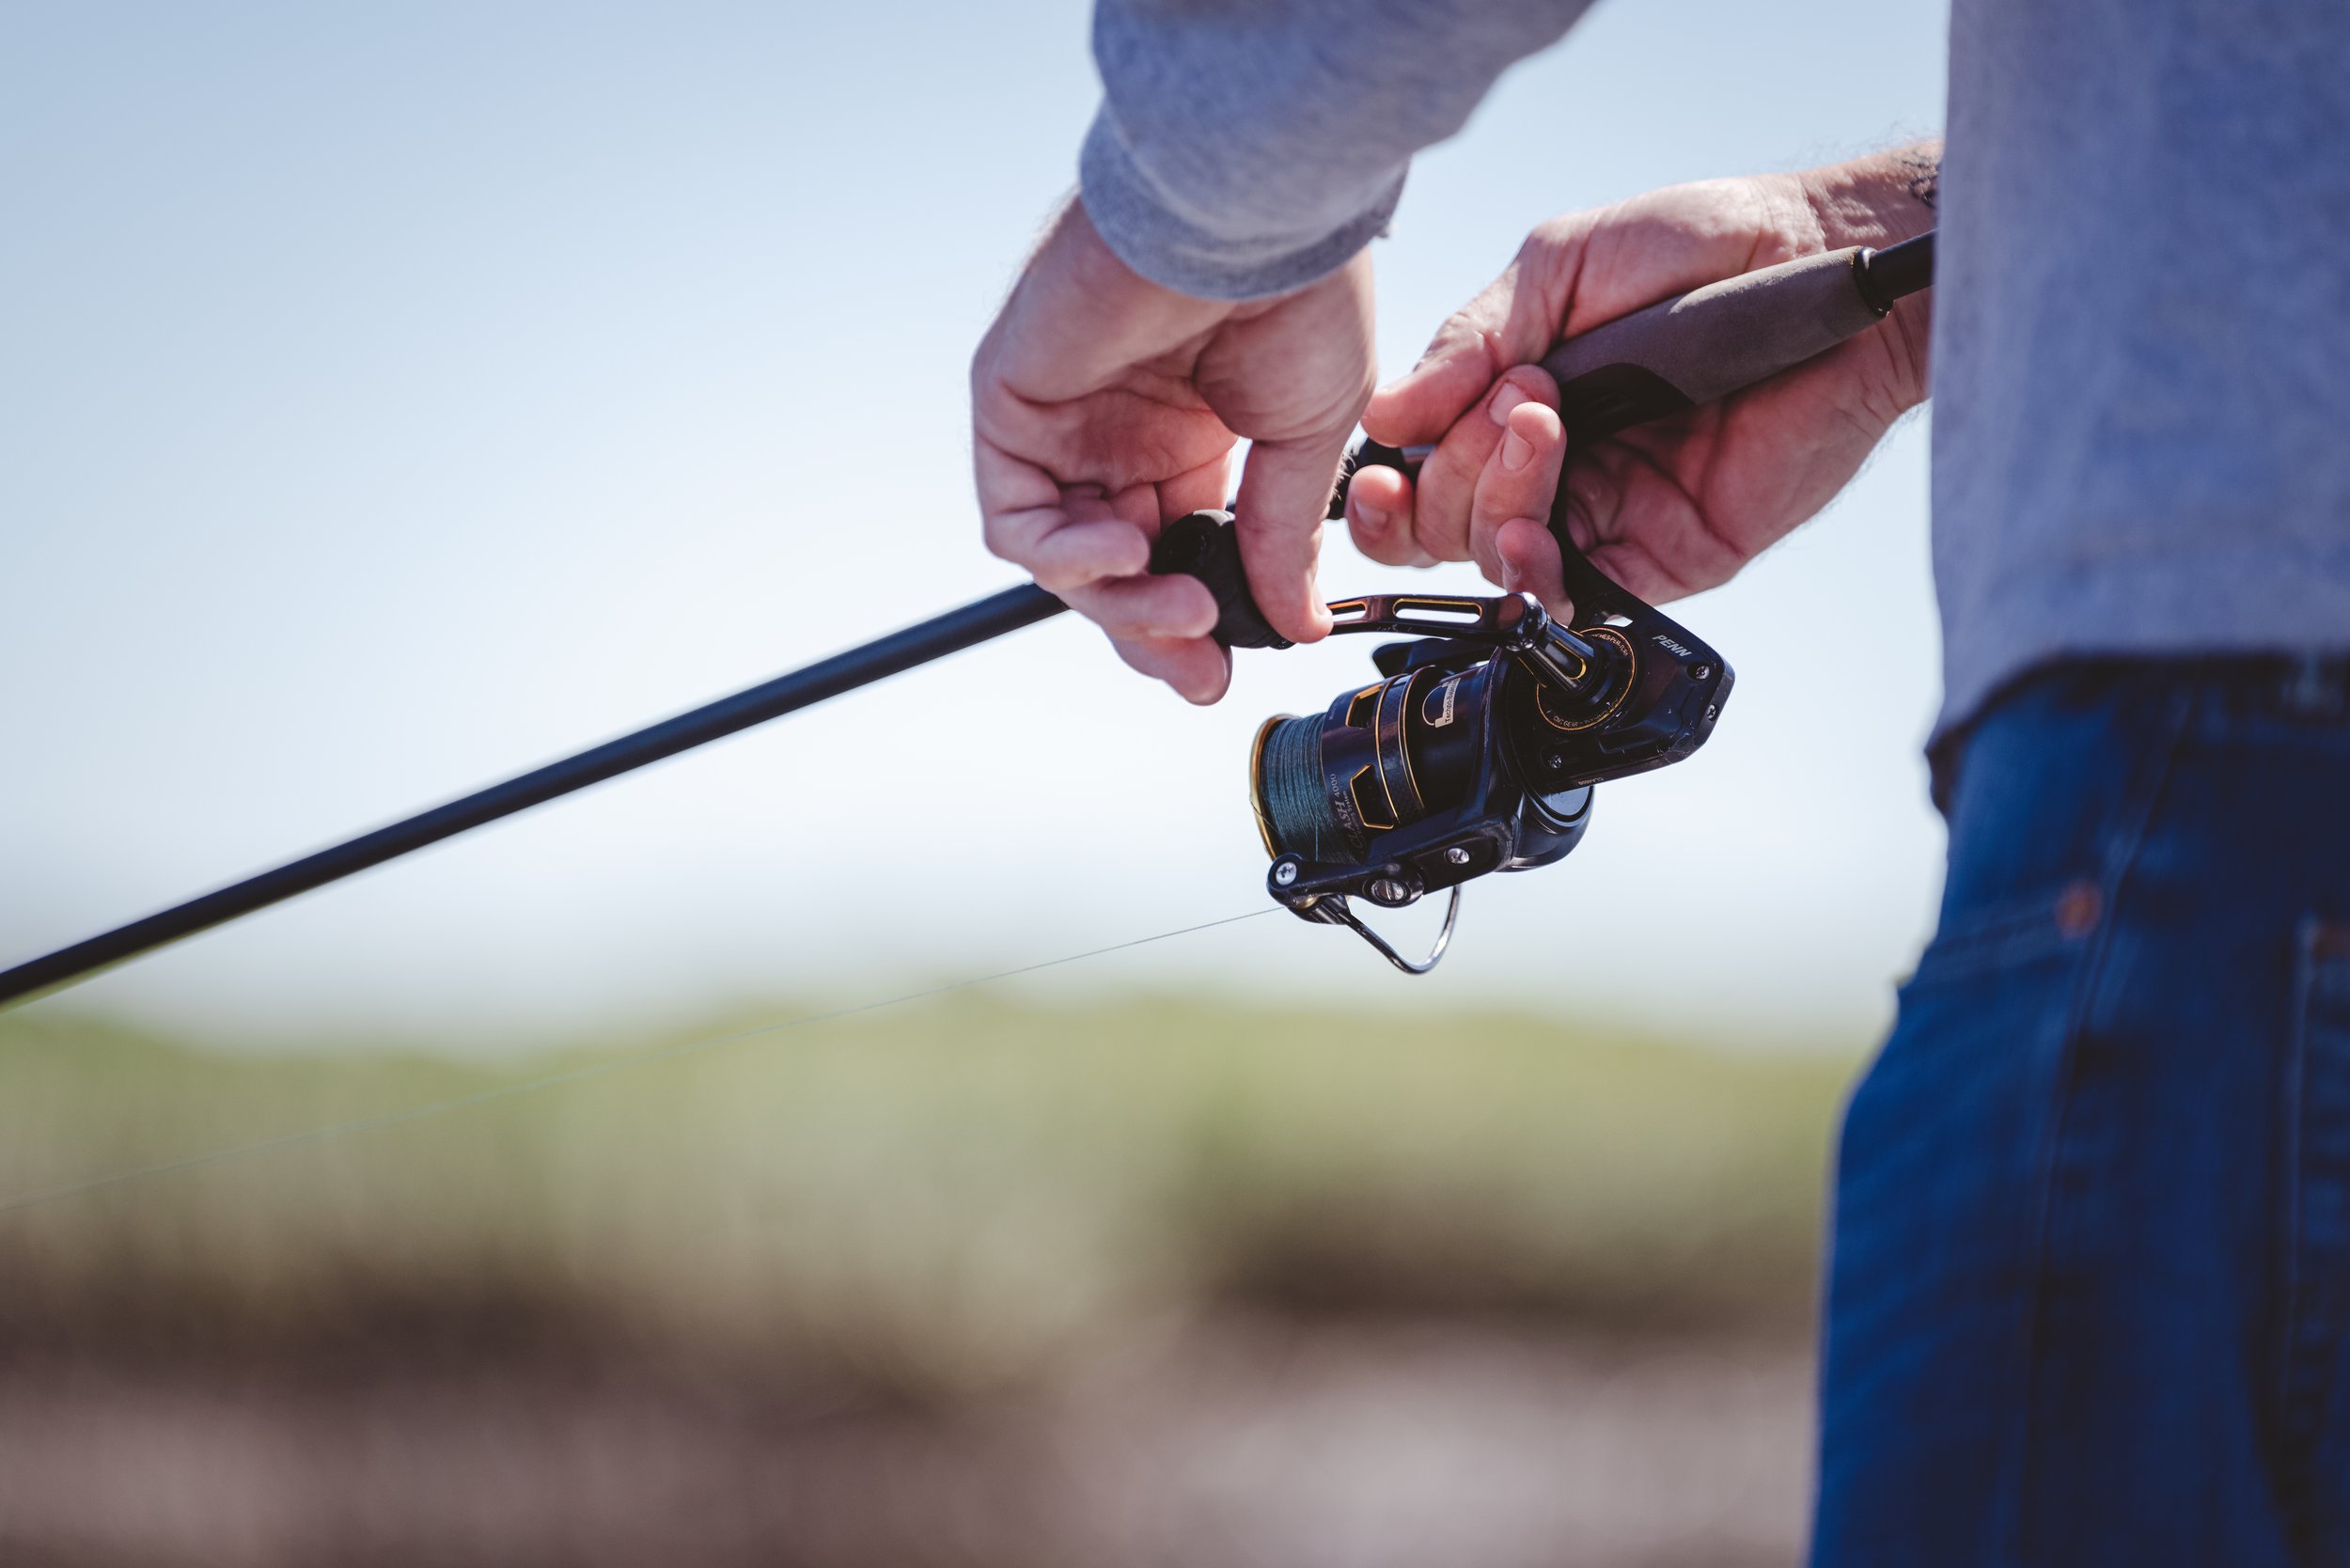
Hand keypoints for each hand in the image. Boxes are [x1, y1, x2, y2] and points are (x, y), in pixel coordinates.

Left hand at [971, 201, 1372, 702]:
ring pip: (1063, 560)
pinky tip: (1125, 547)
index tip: (1225, 670)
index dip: (1195, 623)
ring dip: (1121, 603)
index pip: (1174, 555)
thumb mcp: (1310, 437)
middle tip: (1198, 670)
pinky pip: (1015, 519)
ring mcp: (1065, 422)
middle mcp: (1121, 432)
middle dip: (1154, 633)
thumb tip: (1298, 622)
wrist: (1251, 211)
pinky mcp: (1012, 403)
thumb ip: (1282, 537)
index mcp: (1192, 436)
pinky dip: (1065, 556)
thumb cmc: (1295, 287)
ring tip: (1183, 604)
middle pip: (1114, 573)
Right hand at [1350, 152, 1936, 615]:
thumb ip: (1472, 341)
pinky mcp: (1664, 556)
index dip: (1388, 486)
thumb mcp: (1561, 268)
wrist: (1823, 261)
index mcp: (1511, 406)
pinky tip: (1532, 537)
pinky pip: (1578, 599)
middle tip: (1519, 397)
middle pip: (1445, 528)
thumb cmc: (1703, 248)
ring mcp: (1606, 516)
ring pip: (1498, 563)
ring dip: (1495, 503)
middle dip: (1455, 470)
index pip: (1419, 477)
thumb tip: (1384, 414)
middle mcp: (1552, 471)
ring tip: (1542, 422)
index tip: (1384, 462)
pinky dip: (1537, 578)